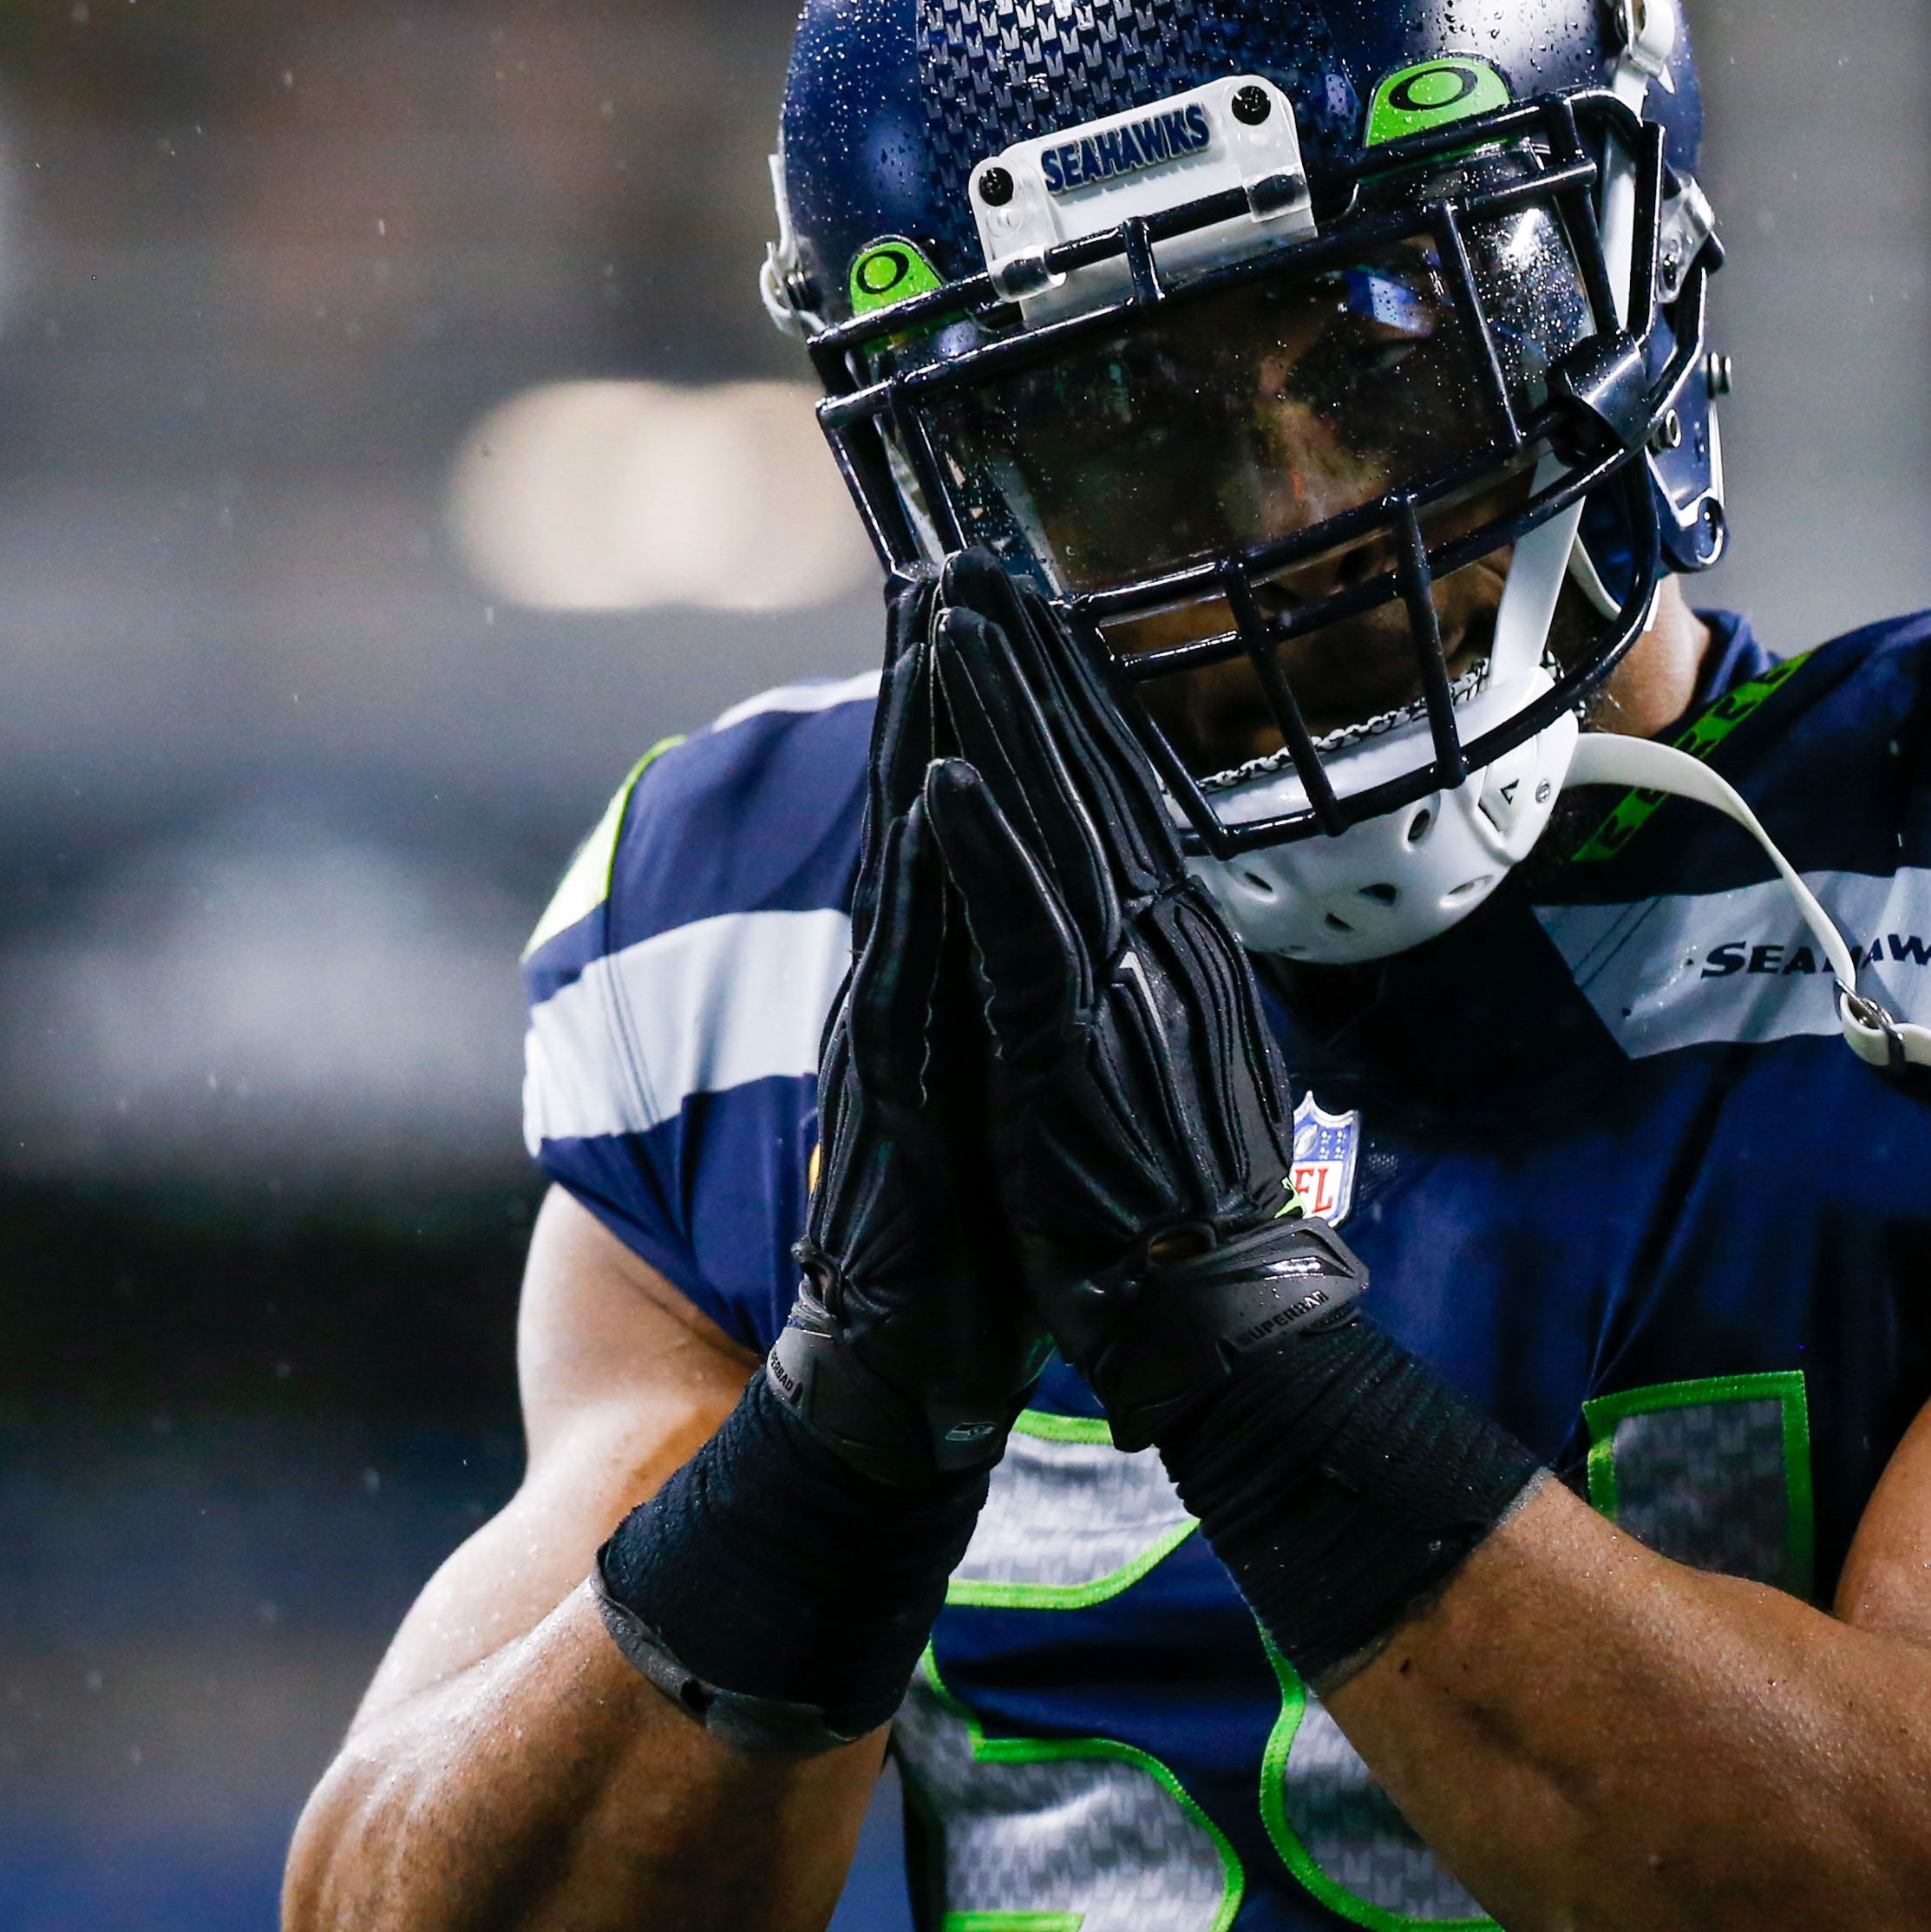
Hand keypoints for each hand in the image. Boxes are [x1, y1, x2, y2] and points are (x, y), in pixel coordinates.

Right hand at [763, 568, 1053, 1488]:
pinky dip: (933, 879)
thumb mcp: (1004, 1092)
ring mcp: (894, 1037)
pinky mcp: (899, 1099)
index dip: (972, 710)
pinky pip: (918, 970)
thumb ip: (1003, 1007)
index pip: (957, 818)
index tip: (990, 599)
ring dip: (925, 736)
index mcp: (942, 986)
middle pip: (921, 803)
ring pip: (911, 857)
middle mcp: (906, 990)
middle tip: (949, 551)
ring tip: (935, 620)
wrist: (908, 1380)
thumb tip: (1035, 929)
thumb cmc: (968, 1246)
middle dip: (936, 677)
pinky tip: (939, 796)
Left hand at [920, 551, 1364, 1446]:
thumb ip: (1142, 975)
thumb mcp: (1166, 1058)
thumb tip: (1130, 918)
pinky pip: (1021, 930)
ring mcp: (1118, 991)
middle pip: (1085, 773)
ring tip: (947, 615)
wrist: (1216, 1326)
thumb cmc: (1177, 1214)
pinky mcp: (1069, 1051)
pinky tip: (946, 772)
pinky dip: (983, 848)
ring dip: (997, 712)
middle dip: (1026, 659)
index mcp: (1172, 946)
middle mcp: (1157, 944)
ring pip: (1049, 822)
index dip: (1068, 692)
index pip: (1116, 791)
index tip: (1024, 606)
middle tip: (972, 557)